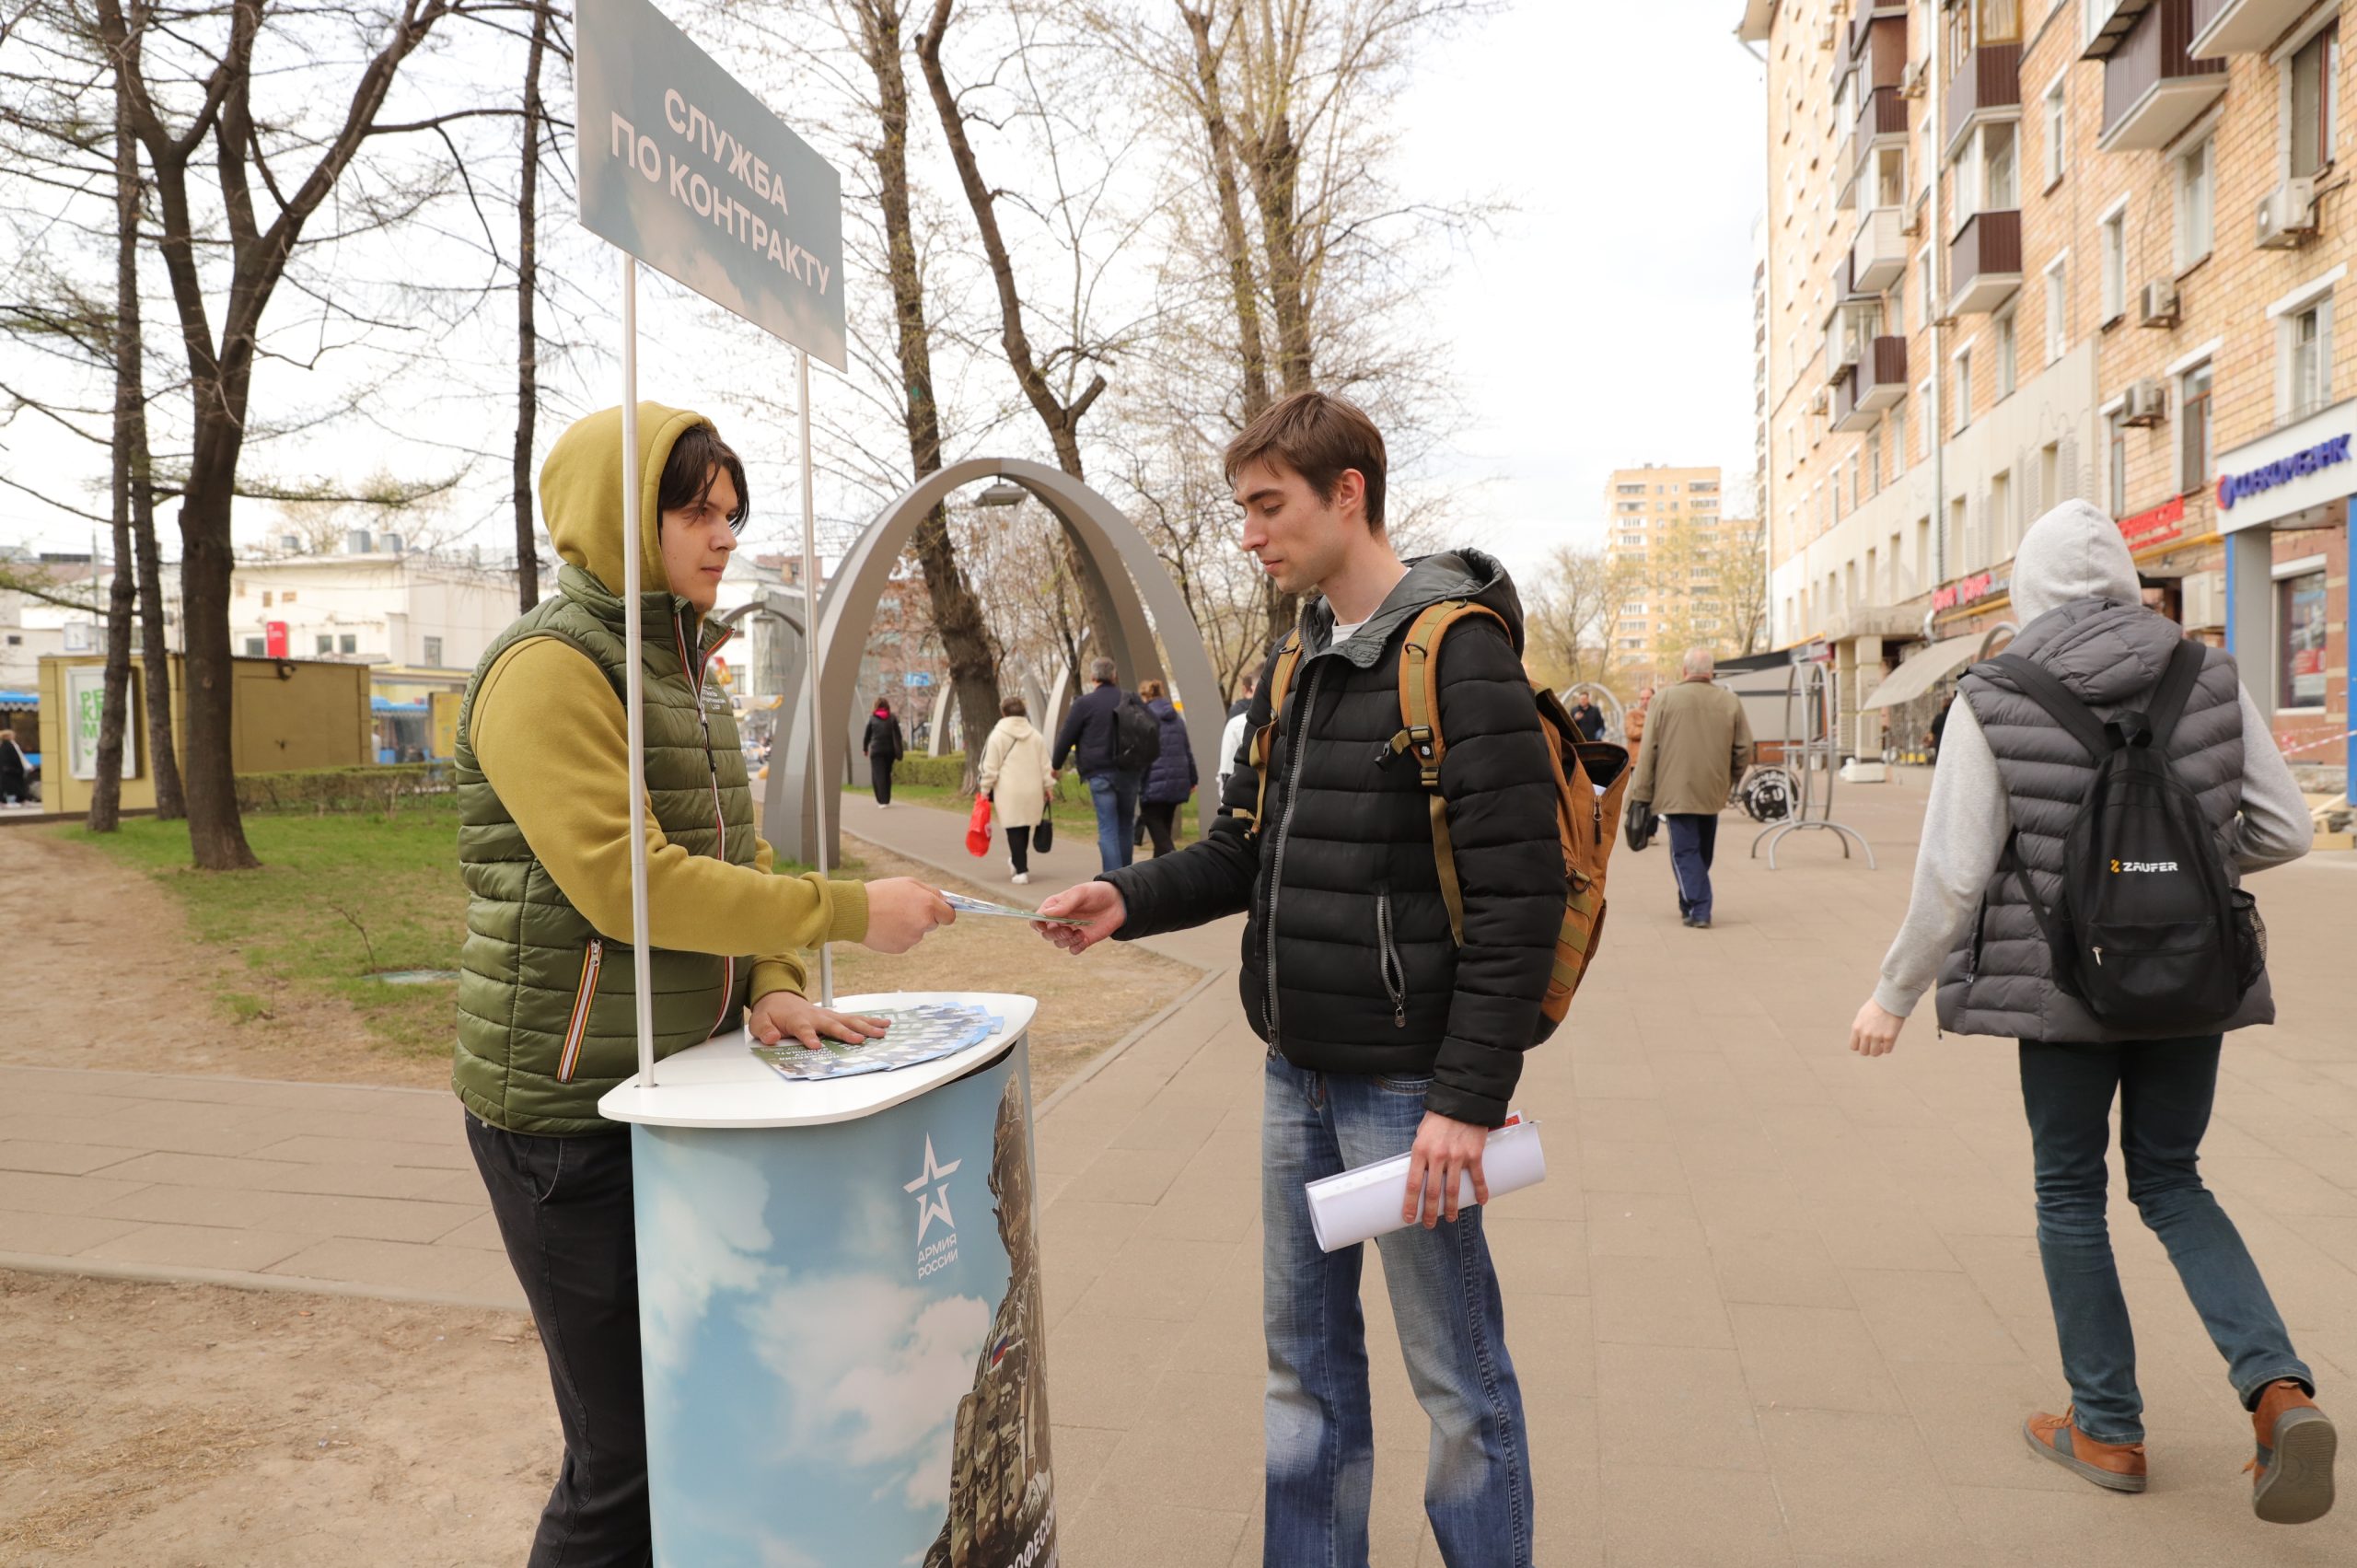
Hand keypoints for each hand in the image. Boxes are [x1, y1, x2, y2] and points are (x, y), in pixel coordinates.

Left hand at [746, 991, 889, 1049]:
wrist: (779, 997)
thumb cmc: (771, 1012)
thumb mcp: (760, 1022)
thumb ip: (764, 1030)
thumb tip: (772, 1038)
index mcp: (797, 1019)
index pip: (804, 1029)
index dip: (809, 1037)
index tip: (815, 1046)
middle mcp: (816, 1016)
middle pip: (833, 1024)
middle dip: (846, 1032)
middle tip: (859, 1040)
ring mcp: (827, 1015)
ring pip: (849, 1020)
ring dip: (865, 1026)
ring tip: (881, 1032)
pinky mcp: (834, 1016)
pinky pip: (854, 1018)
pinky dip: (869, 1021)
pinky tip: (884, 1024)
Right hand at [861, 877, 955, 953]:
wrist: (857, 911)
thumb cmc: (881, 893)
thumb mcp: (908, 883)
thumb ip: (930, 892)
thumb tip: (944, 900)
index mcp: (928, 904)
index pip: (949, 916)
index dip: (945, 913)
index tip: (940, 912)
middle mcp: (923, 923)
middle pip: (933, 924)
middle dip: (924, 917)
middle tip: (905, 908)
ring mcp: (913, 938)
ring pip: (918, 933)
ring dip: (909, 926)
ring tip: (891, 915)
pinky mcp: (901, 948)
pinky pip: (905, 941)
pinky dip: (898, 935)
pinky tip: (886, 925)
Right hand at [1033, 881, 1124, 953]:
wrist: (1118, 902)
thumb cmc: (1097, 893)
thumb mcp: (1081, 893)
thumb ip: (1065, 904)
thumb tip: (1046, 914)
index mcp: (1055, 907)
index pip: (1037, 919)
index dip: (1037, 924)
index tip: (1044, 925)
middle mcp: (1060, 920)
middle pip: (1046, 934)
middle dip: (1055, 934)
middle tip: (1068, 930)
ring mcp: (1071, 931)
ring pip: (1058, 943)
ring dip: (1067, 941)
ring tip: (1080, 933)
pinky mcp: (1082, 940)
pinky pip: (1073, 950)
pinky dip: (1076, 947)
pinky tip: (1084, 939)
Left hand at [1404, 1111, 1490, 1227]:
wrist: (1462, 1100)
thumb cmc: (1439, 1117)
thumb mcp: (1422, 1133)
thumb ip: (1422, 1153)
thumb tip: (1422, 1171)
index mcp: (1420, 1150)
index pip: (1413, 1184)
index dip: (1411, 1204)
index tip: (1409, 1217)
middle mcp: (1438, 1156)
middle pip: (1433, 1192)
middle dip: (1430, 1212)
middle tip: (1428, 1224)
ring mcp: (1457, 1157)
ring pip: (1453, 1190)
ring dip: (1451, 1208)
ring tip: (1449, 1218)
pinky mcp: (1474, 1155)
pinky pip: (1478, 1177)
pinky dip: (1480, 1191)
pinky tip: (1480, 1201)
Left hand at [1849, 997, 1905, 1057]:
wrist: (1890, 999)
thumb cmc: (1876, 1006)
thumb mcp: (1862, 1016)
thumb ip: (1860, 1028)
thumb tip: (1860, 1040)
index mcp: (1856, 1028)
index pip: (1853, 1047)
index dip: (1860, 1046)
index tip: (1865, 1043)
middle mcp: (1865, 1034)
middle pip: (1863, 1052)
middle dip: (1869, 1049)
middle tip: (1875, 1044)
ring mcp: (1877, 1036)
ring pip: (1875, 1053)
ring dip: (1879, 1050)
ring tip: (1882, 1043)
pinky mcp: (1889, 1037)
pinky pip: (1887, 1050)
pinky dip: (1888, 1047)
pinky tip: (1889, 1040)